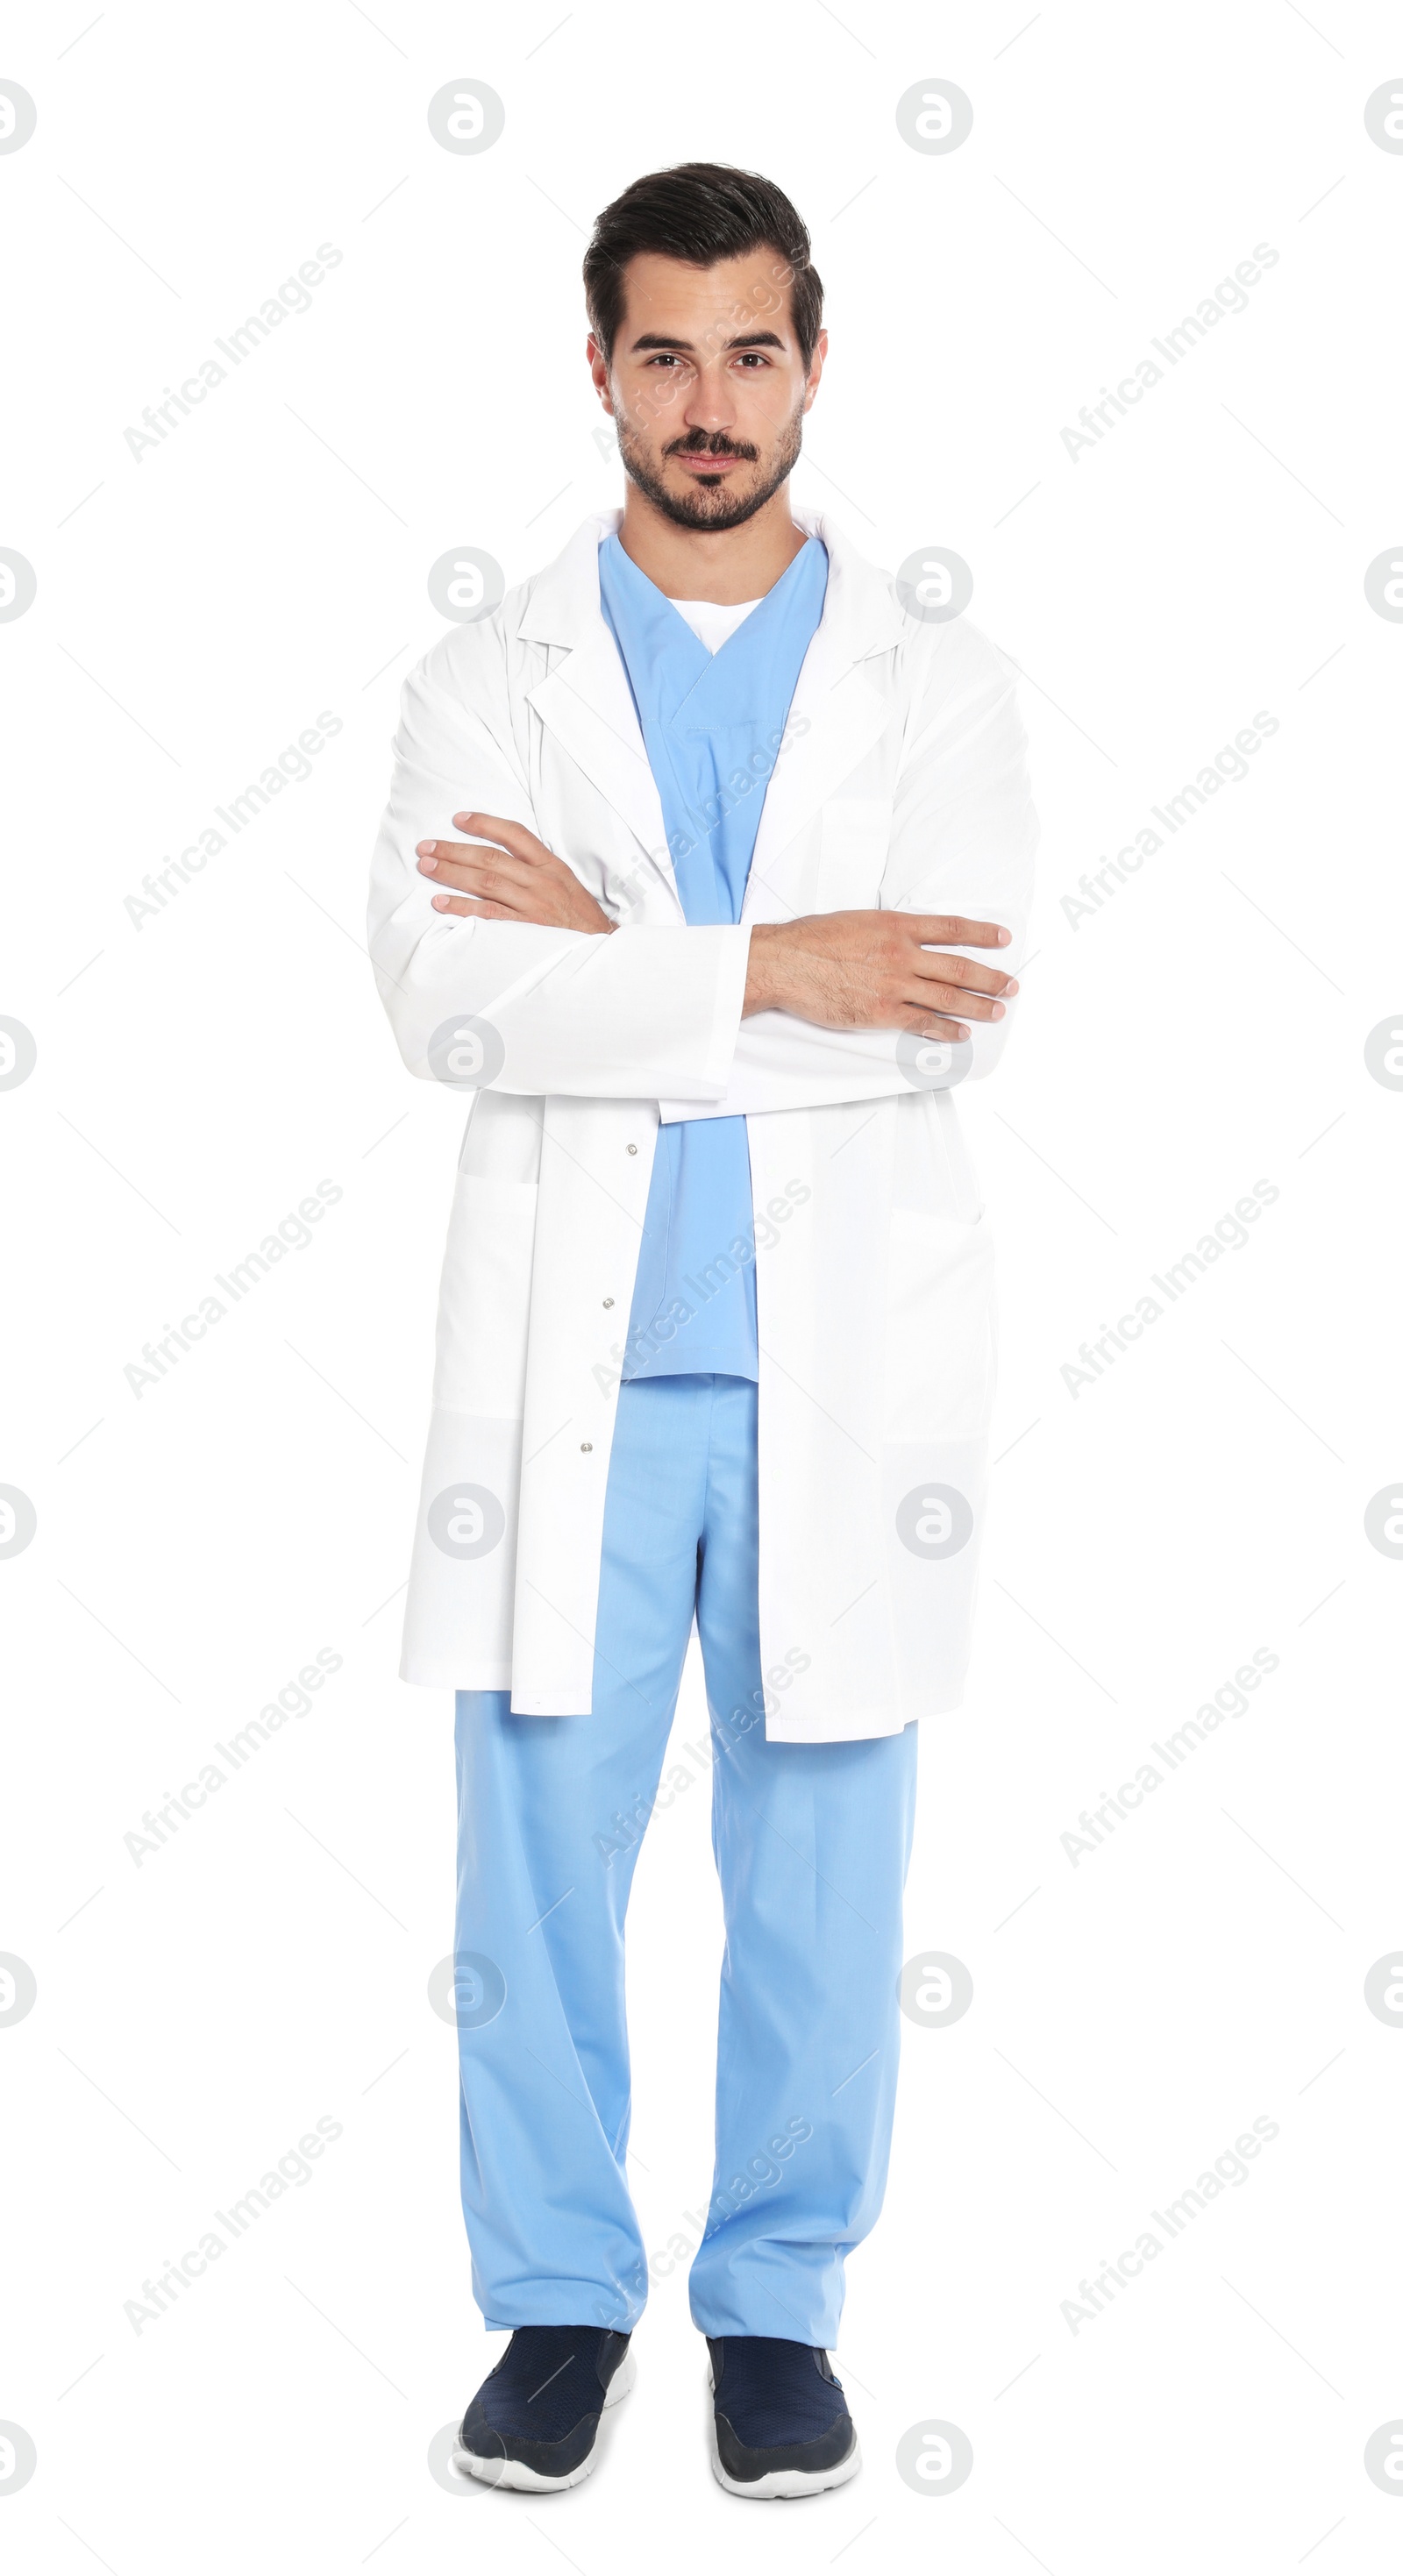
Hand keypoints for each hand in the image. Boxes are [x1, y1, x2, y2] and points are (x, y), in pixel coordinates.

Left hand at [416, 813, 614, 933]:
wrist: (601, 948)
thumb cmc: (579, 917)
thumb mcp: (565, 882)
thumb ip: (536, 868)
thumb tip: (501, 856)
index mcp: (551, 865)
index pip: (514, 834)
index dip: (484, 824)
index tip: (458, 819)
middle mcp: (541, 881)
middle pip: (490, 858)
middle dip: (454, 850)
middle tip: (425, 847)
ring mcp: (533, 905)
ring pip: (485, 882)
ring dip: (451, 873)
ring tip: (426, 867)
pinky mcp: (526, 930)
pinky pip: (488, 915)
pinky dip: (462, 908)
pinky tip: (440, 903)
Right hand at [744, 911, 1016, 1037]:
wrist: (785, 963)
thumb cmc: (812, 940)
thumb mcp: (857, 921)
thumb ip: (886, 930)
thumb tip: (905, 939)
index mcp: (896, 925)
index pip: (951, 928)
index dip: (982, 933)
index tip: (1003, 938)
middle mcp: (901, 953)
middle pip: (958, 966)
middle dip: (990, 977)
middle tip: (1011, 985)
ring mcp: (893, 984)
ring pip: (947, 996)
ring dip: (977, 1005)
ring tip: (997, 1010)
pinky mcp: (881, 1012)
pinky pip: (923, 1023)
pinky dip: (946, 1029)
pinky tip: (961, 1032)